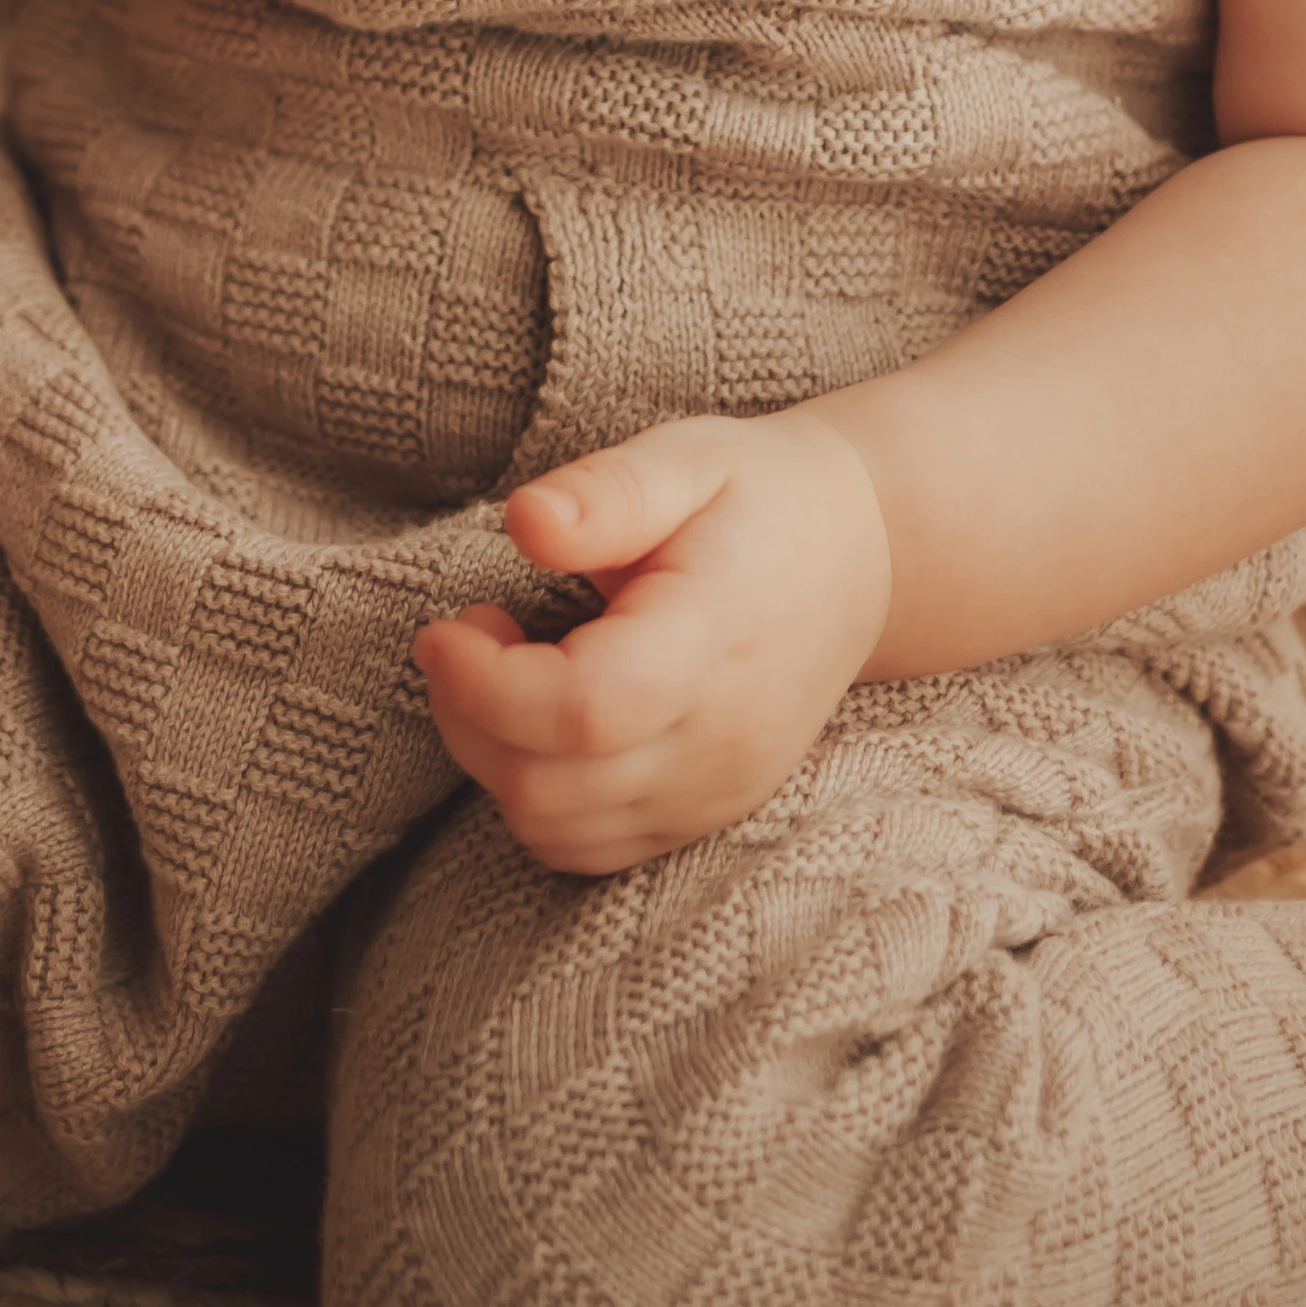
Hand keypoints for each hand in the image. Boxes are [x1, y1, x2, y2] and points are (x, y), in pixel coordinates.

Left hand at [414, 407, 896, 872]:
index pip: (582, 710)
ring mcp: (716, 792)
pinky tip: (544, 722)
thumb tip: (523, 521)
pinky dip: (538, 798)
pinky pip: (591, 849)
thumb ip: (606, 492)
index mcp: (714, 642)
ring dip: (496, 762)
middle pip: (551, 787)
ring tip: (510, 671)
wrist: (860, 558)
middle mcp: (721, 741)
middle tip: (472, 634)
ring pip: (559, 831)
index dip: (485, 685)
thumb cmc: (759, 498)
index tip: (444, 628)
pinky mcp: (705, 815)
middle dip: (470, 719)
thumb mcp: (687, 457)